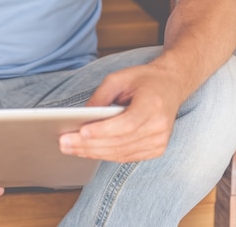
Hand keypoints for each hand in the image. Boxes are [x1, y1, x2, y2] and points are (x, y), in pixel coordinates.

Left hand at [59, 62, 183, 162]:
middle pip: (120, 142)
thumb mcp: (120, 77)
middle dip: (89, 144)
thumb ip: (101, 96)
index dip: (103, 130)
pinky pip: (126, 156)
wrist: (171, 85)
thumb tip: (82, 115)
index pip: (126, 124)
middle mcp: (159, 127)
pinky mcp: (156, 149)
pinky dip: (105, 154)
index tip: (81, 131)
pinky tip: (87, 151)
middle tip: (64, 143)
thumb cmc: (144, 79)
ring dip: (93, 153)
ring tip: (70, 148)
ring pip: (120, 153)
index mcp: (153, 105)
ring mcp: (159, 141)